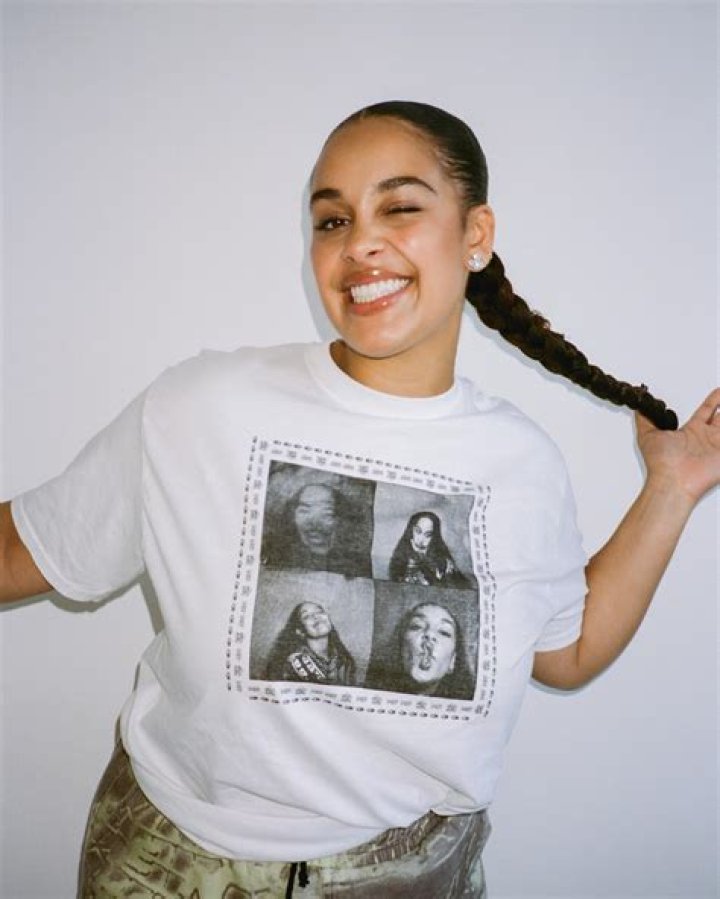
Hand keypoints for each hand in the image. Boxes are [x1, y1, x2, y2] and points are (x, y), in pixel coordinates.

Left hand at [636, 388, 719, 504]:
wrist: (674, 481)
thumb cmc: (661, 462)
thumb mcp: (647, 435)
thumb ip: (644, 419)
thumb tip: (639, 406)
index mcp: (691, 432)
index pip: (705, 411)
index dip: (713, 400)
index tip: (718, 391)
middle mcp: (706, 438)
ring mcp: (717, 447)